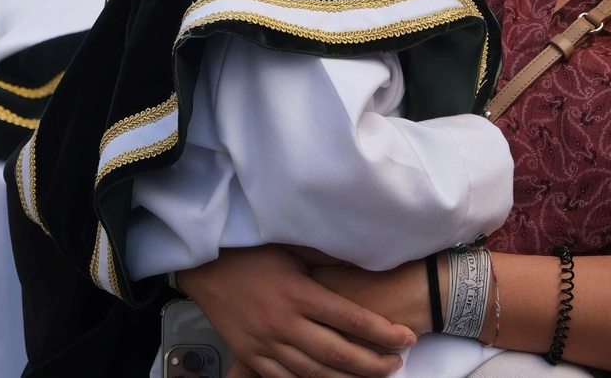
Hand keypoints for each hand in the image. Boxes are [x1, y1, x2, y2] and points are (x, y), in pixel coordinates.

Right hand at [178, 245, 413, 377]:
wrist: (203, 266)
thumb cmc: (250, 251)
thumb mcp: (292, 245)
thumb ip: (328, 255)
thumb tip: (367, 256)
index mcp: (298, 293)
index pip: (351, 319)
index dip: (383, 332)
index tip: (406, 337)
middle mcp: (284, 323)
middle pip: (338, 353)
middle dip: (373, 362)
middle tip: (397, 364)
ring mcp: (265, 343)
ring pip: (315, 372)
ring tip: (373, 376)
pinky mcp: (250, 355)